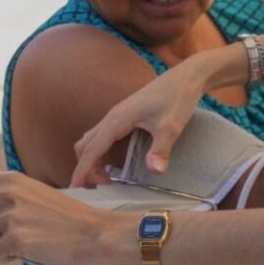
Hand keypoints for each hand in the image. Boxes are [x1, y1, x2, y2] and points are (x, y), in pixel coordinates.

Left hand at [0, 171, 117, 264]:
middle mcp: (7, 192)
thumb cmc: (66, 217)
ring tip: (10, 242)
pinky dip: (3, 258)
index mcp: (10, 179)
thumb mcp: (32, 194)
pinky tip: (24, 251)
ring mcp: (11, 215)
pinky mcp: (16, 238)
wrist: (96, 233)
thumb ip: (2, 194)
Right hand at [72, 56, 208, 186]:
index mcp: (118, 119)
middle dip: (86, 167)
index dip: (83, 170)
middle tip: (101, 188)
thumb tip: (154, 172)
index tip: (75, 189)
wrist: (188, 75)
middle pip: (86, 145)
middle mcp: (113, 116)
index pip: (92, 149)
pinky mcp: (126, 114)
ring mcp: (118, 114)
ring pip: (93, 139)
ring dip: (93, 159)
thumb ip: (161, 149)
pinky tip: (116, 162)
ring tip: (106, 179)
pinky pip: (104, 135)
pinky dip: (101, 151)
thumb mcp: (172, 126)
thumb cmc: (179, 97)